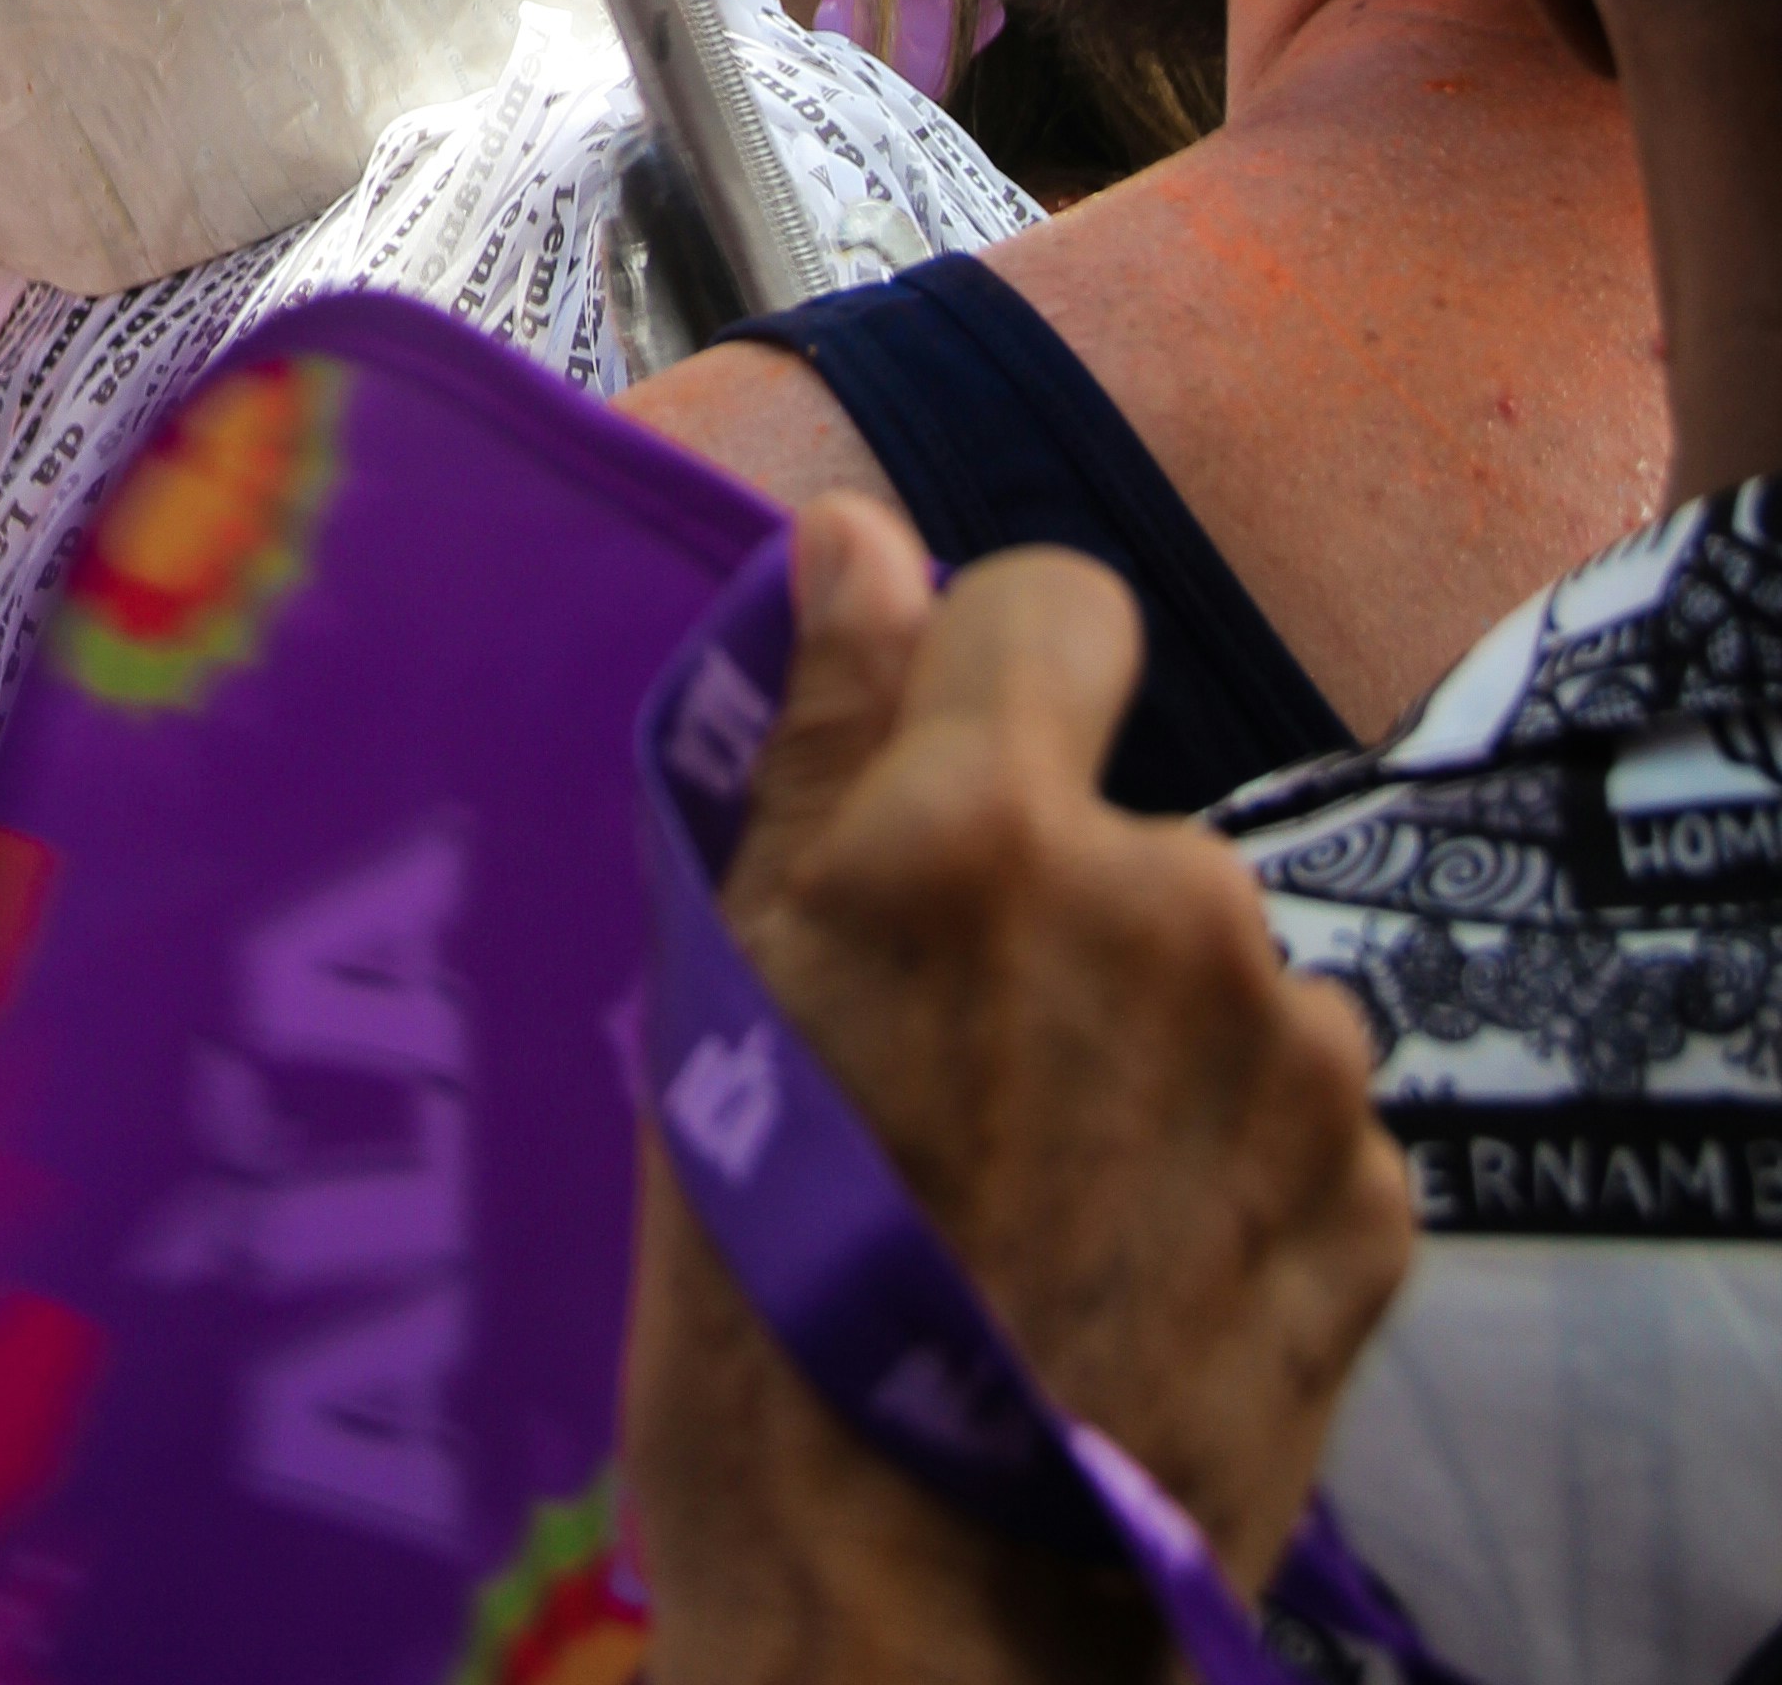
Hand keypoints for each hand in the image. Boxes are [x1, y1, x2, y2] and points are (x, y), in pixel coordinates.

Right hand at [628, 501, 1412, 1684]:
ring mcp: (1294, 1059)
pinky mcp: (1375, 1203)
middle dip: (1054, 911)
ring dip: (1145, 1042)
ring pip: (1212, 973)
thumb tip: (861, 533)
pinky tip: (1130, 1275)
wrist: (916, 1618)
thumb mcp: (732, 995)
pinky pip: (1289, 1115)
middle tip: (949, 1080)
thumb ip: (816, 741)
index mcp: (988, 828)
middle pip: (1124, 824)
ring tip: (1042, 1199)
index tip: (939, 791)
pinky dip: (1224, 1170)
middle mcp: (1172, 900)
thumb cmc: (765, 1304)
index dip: (990, 679)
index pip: (1052, 603)